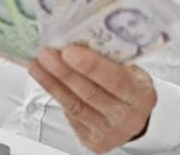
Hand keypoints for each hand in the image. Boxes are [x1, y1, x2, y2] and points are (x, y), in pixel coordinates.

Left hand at [28, 46, 156, 153]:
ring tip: (37, 65)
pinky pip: (70, 115)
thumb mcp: (130, 70)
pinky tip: (45, 80)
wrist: (133, 116)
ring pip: (75, 106)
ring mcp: (110, 132)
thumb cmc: (129, 86)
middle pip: (91, 94)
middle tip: (46, 55)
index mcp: (141, 95)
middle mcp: (129, 117)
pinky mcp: (93, 141)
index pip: (116, 79)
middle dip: (64, 72)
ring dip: (52, 84)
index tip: (68, 51)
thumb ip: (111, 59)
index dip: (91, 66)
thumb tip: (78, 38)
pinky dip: (56, 95)